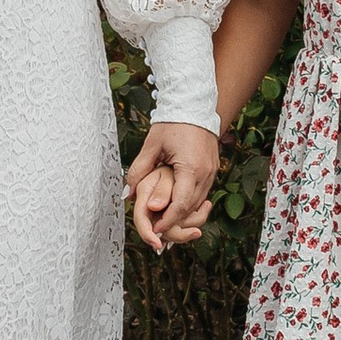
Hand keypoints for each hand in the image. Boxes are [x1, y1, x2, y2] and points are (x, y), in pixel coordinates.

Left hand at [124, 121, 221, 256]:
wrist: (194, 106)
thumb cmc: (172, 123)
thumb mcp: (151, 145)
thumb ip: (139, 171)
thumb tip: (128, 194)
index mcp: (190, 168)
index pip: (181, 205)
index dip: (168, 220)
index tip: (155, 229)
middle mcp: (205, 174)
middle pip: (191, 209)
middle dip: (175, 223)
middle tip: (157, 233)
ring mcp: (212, 173)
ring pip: (198, 204)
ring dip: (183, 215)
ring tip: (165, 224)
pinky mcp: (212, 171)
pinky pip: (202, 195)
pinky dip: (189, 204)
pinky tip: (176, 208)